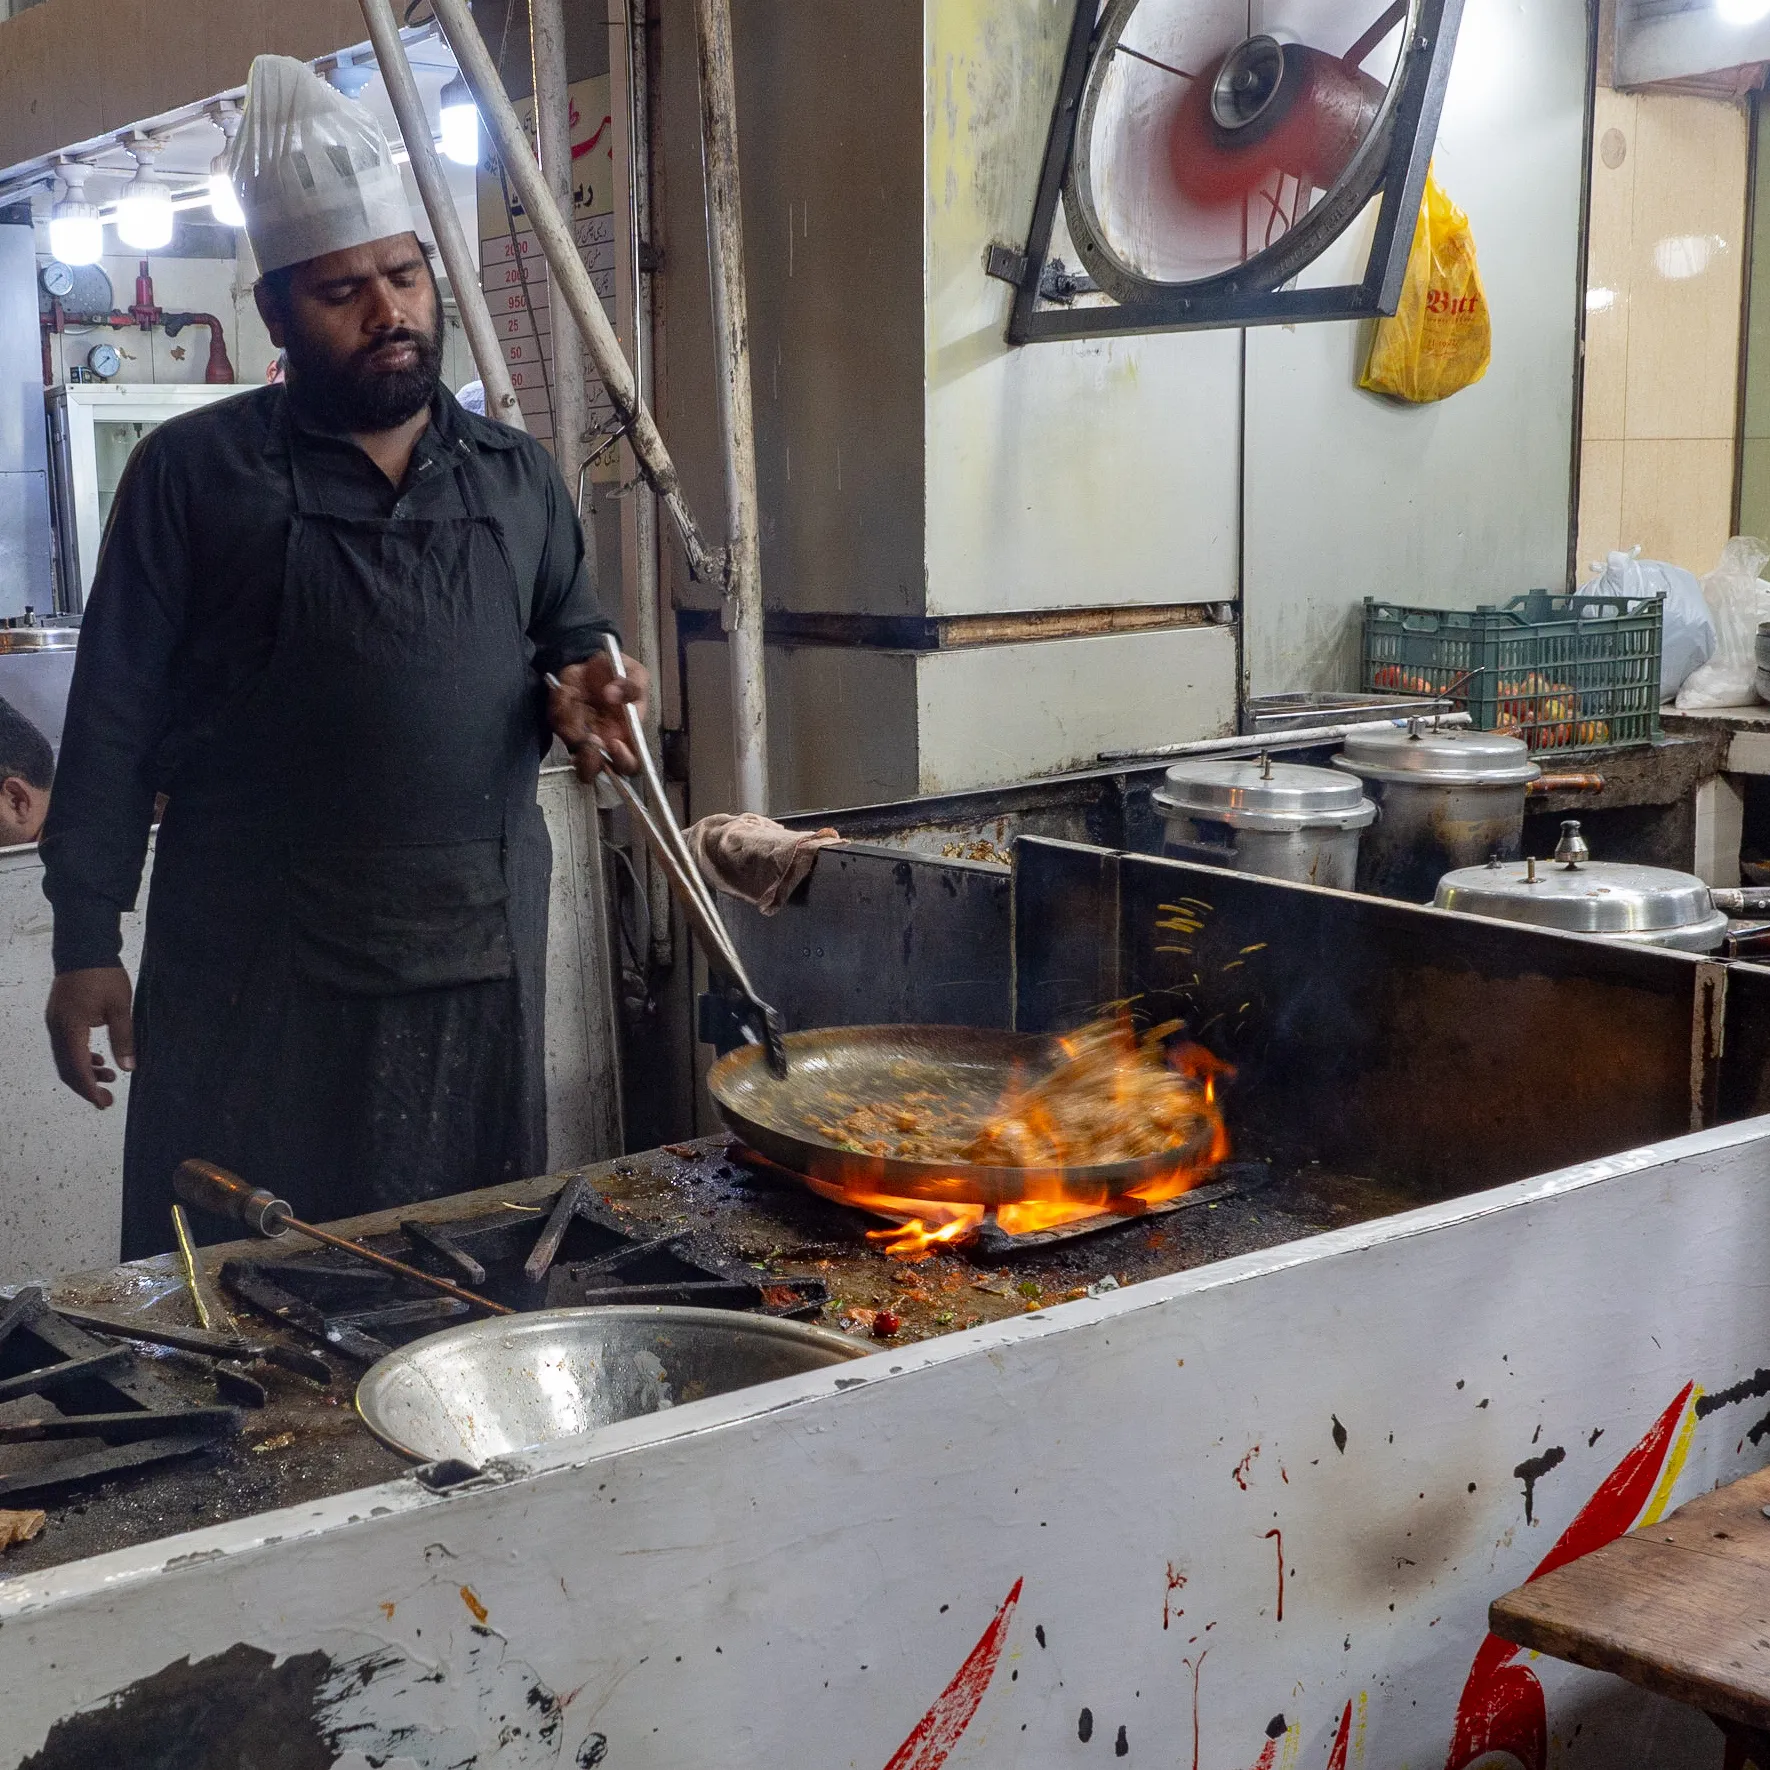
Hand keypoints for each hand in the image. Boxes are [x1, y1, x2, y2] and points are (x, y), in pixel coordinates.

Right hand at [46, 966, 135, 1108]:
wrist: (84, 948)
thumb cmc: (104, 976)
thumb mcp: (120, 1007)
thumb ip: (124, 1038)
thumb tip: (128, 1068)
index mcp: (70, 1028)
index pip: (76, 1067)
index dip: (89, 1088)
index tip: (103, 1103)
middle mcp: (57, 1028)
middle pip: (66, 1067)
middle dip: (86, 1085)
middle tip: (107, 1098)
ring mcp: (56, 1022)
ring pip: (66, 1057)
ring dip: (85, 1070)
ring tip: (110, 1076)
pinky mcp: (60, 1017)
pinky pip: (67, 1045)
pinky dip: (81, 1056)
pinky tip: (99, 1060)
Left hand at [548, 651, 650, 782]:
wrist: (592, 661)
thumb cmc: (618, 674)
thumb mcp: (635, 673)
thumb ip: (632, 686)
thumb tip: (614, 695)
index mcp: (626, 736)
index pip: (629, 764)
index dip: (623, 761)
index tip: (614, 743)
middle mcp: (602, 742)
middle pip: (594, 770)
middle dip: (588, 760)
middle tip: (590, 738)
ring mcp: (579, 734)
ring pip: (570, 746)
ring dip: (570, 723)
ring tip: (573, 695)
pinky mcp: (561, 722)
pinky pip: (556, 720)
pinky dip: (560, 702)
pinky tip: (567, 688)